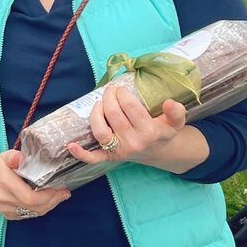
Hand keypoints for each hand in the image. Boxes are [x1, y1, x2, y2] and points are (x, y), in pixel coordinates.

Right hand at [0, 151, 70, 221]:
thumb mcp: (3, 157)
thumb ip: (13, 156)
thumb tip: (22, 158)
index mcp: (5, 184)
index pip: (30, 197)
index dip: (48, 195)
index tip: (60, 187)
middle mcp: (5, 200)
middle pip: (35, 207)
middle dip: (53, 201)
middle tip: (64, 193)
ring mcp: (6, 210)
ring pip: (34, 213)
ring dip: (49, 206)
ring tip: (59, 197)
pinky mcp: (8, 215)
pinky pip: (28, 215)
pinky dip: (40, 209)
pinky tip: (47, 201)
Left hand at [69, 82, 187, 168]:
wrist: (161, 153)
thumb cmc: (164, 132)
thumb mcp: (176, 122)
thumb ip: (176, 112)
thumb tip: (170, 102)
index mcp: (149, 131)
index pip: (130, 107)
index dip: (122, 94)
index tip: (120, 88)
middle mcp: (133, 142)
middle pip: (113, 115)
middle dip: (109, 98)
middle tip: (110, 91)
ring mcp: (120, 151)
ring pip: (100, 131)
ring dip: (95, 114)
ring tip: (99, 103)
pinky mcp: (110, 157)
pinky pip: (93, 158)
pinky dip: (81, 154)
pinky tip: (71, 145)